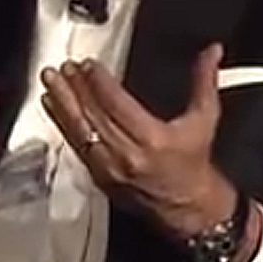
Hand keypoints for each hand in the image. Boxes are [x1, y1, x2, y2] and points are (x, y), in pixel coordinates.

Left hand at [40, 43, 235, 242]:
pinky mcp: (99, 177)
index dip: (100, 83)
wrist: (190, 208)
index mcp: (152, 139)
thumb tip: (211, 53)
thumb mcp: (205, 119)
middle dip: (76, 88)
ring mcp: (110, 168)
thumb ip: (204, 81)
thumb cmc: (194, 165)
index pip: (117, 104)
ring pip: (80, 131)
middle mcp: (127, 155)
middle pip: (94, 116)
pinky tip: (54, 107)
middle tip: (63, 68)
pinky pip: (77, 147)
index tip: (90, 65)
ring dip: (63, 103)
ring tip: (51, 82)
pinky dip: (63, 124)